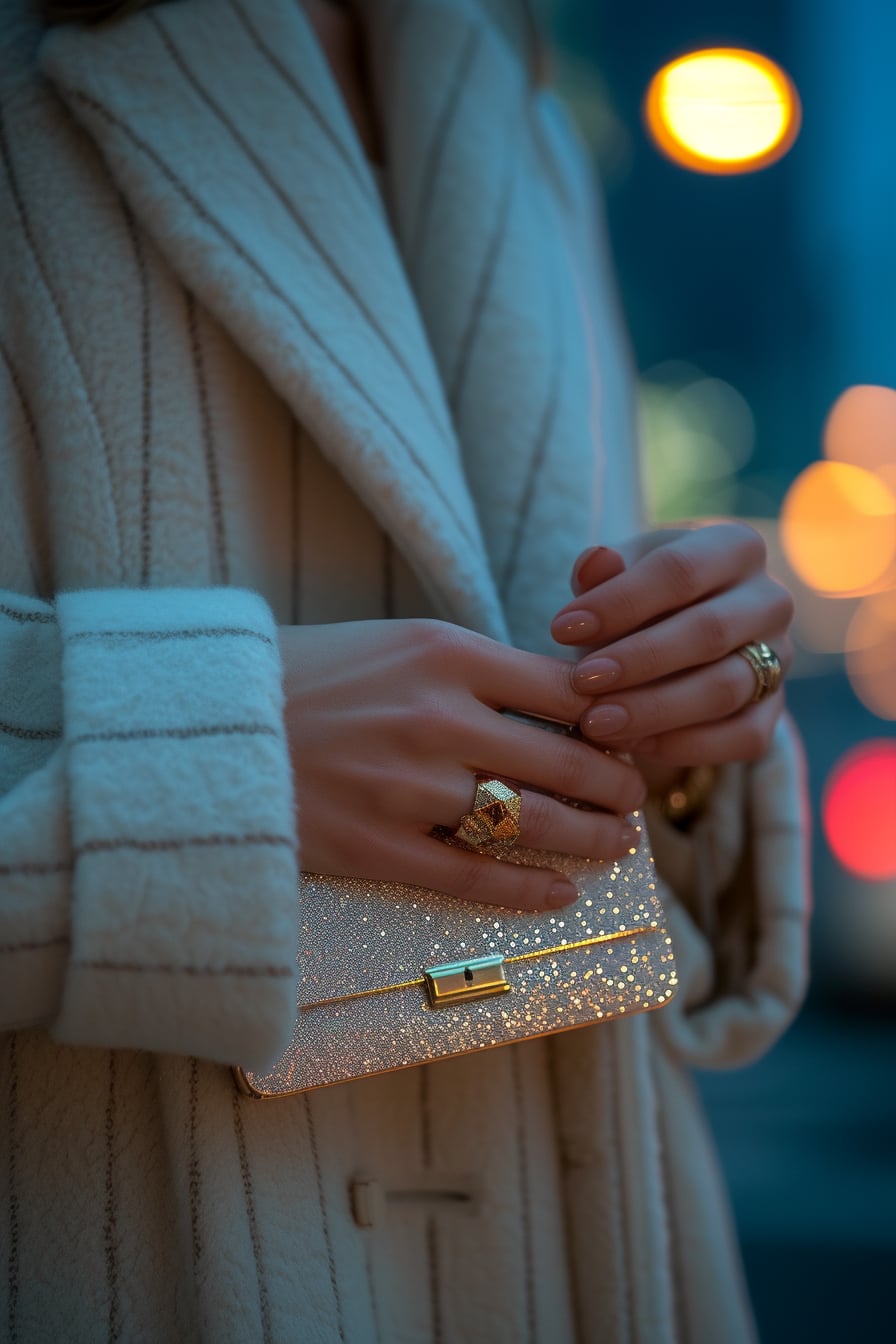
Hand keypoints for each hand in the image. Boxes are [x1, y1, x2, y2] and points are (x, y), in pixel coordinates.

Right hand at [278, 619, 646, 910]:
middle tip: (635, 799)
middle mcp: (436, 716)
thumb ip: (476, 670)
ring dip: (589, 838)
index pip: (566, 690)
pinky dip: (528, 890)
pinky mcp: (376, 846)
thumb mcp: (398, 645)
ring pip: (532, 823)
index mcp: (446, 653)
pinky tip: (559, 894)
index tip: (627, 739)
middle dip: (616, 786)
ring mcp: (407, 786)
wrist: (213, 724)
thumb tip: (560, 703)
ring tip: (615, 843)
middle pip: (565, 759)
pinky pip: (473, 876)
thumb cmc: (310, 677)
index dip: (613, 721)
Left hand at [549, 524, 793, 765]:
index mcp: (735, 547)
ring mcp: (780, 659)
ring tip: (596, 721)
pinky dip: (685, 745)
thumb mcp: (617, 577)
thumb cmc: (639, 600)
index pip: (679, 570)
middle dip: (639, 660)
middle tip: (581, 682)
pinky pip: (742, 737)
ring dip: (656, 709)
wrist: (674, 644)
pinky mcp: (773, 712)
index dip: (619, 601)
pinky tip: (632, 744)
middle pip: (709, 631)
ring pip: (726, 688)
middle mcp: (770, 600)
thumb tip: (595, 561)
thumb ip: (601, 573)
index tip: (561, 629)